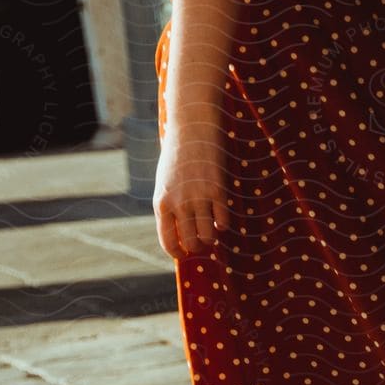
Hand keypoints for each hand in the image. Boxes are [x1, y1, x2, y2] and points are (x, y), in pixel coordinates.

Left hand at [152, 127, 230, 259]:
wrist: (192, 129)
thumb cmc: (177, 157)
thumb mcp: (164, 184)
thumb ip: (169, 207)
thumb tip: (179, 233)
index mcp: (161, 203)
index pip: (168, 241)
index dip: (177, 253)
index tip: (183, 254)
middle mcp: (179, 203)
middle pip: (191, 242)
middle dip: (197, 248)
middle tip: (200, 244)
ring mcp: (199, 198)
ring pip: (208, 236)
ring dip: (211, 238)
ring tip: (210, 231)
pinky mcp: (218, 191)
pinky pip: (223, 221)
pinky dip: (222, 224)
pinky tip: (219, 216)